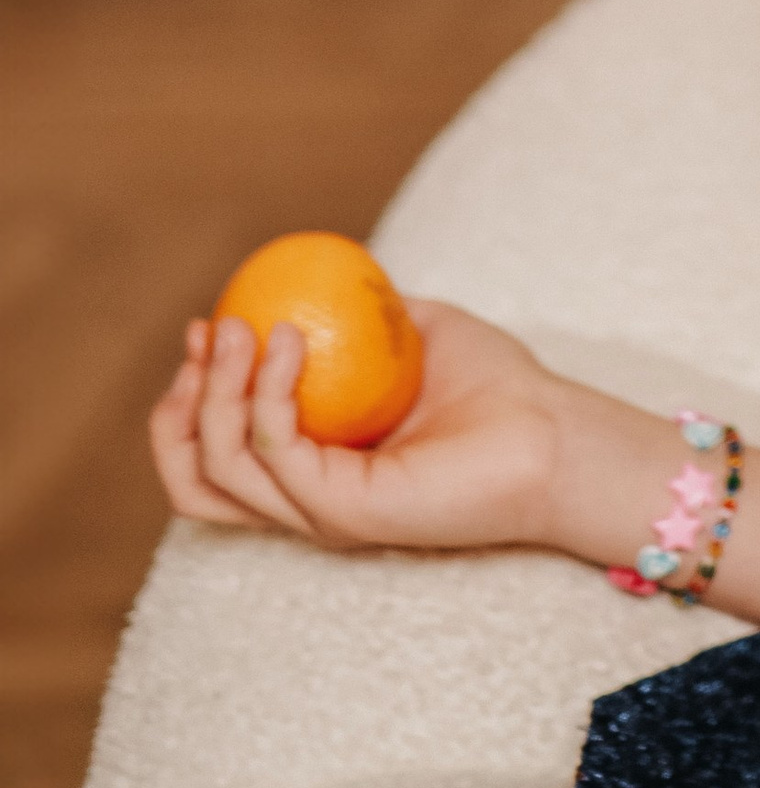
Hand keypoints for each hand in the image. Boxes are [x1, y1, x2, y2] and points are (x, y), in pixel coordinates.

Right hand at [148, 296, 564, 555]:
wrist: (555, 431)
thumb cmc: (499, 386)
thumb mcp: (415, 332)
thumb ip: (365, 312)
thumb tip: (316, 274)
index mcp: (315, 469)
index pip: (215, 455)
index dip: (191, 395)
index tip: (208, 325)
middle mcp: (307, 500)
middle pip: (192, 479)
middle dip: (177, 407)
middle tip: (207, 335)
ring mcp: (320, 513)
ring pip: (217, 469)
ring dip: (212, 392)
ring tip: (240, 327)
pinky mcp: (343, 513)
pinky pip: (276, 452)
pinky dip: (268, 392)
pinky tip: (290, 339)